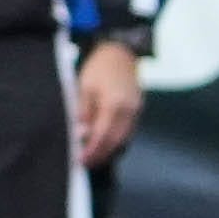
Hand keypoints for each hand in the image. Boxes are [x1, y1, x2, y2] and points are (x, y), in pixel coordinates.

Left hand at [72, 36, 144, 165]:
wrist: (120, 53)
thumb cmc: (98, 68)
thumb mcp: (84, 87)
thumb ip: (83, 111)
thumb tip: (81, 134)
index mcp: (114, 104)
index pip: (103, 136)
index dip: (92, 151)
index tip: (80, 161)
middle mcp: (129, 110)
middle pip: (116, 141)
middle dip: (101, 155)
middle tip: (86, 164)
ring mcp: (136, 111)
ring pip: (124, 138)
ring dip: (110, 150)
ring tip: (93, 157)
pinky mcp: (138, 109)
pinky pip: (128, 131)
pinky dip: (117, 140)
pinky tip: (105, 144)